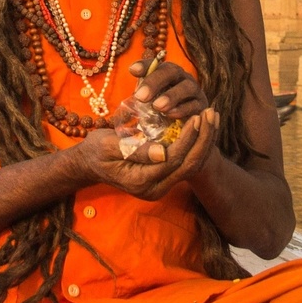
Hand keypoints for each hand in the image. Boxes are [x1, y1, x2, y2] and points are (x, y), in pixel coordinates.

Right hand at [67, 108, 217, 200]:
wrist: (89, 164)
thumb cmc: (95, 151)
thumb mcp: (108, 145)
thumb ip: (133, 150)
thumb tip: (162, 151)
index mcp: (140, 182)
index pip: (173, 160)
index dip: (188, 138)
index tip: (197, 116)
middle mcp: (154, 189)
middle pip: (188, 166)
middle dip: (203, 139)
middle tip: (211, 113)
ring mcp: (160, 186)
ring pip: (190, 165)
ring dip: (204, 141)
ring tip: (212, 117)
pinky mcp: (163, 179)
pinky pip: (184, 163)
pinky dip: (196, 144)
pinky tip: (202, 126)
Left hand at [130, 60, 207, 120]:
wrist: (184, 124)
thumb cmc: (162, 110)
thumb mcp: (150, 102)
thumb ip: (141, 96)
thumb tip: (124, 104)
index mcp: (166, 72)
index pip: (155, 63)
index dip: (145, 65)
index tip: (132, 70)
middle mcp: (181, 76)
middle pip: (171, 71)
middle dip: (155, 82)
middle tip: (141, 96)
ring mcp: (194, 90)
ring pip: (185, 87)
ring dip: (171, 96)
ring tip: (157, 106)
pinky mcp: (201, 106)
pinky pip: (194, 105)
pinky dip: (182, 109)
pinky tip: (170, 115)